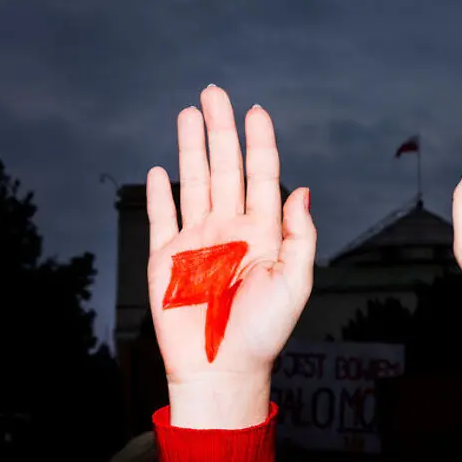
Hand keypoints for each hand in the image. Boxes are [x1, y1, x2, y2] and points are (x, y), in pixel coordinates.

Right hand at [146, 86, 314, 428]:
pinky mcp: (166, 257)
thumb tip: (302, 190)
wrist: (221, 368)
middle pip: (224, 168)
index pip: (261, 177)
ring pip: (193, 182)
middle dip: (221, 130)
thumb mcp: (294, 283)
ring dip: (191, 147)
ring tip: (190, 113)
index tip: (257, 111)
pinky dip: (159, 193)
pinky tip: (160, 170)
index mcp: (262, 233)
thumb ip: (299, 235)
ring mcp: (197, 240)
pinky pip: (162, 216)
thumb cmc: (262, 332)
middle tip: (215, 93)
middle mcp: (230, 229)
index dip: (259, 144)